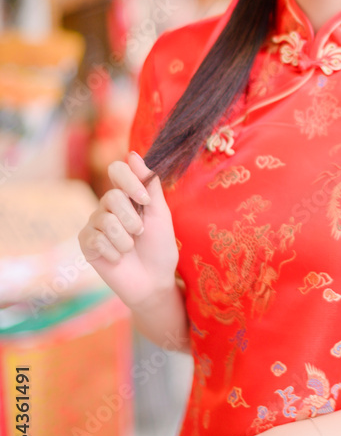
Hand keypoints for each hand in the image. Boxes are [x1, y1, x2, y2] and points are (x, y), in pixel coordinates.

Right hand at [77, 151, 178, 309]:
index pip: (117, 169)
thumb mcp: (160, 214)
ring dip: (125, 240)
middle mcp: (107, 206)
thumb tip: (133, 154)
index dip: (129, 182)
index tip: (144, 201)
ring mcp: (94, 224)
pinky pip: (95, 239)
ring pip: (105, 221)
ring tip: (130, 249)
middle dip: (132, 219)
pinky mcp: (86, 243)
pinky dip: (113, 252)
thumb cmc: (160, 247)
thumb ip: (149, 185)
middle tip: (139, 233)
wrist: (154, 281)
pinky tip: (118, 259)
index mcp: (127, 195)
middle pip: (112, 197)